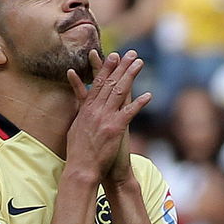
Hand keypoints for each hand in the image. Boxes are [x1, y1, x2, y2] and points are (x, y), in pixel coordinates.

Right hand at [66, 50, 150, 184]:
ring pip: (119, 92)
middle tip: (130, 53)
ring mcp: (105, 118)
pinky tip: (148, 95)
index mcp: (86, 110)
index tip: (113, 56)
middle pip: (109, 83)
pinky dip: (139, 103)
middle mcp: (95, 110)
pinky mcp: (115, 129)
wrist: (81, 169)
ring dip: (130, 76)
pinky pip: (129, 112)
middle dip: (121, 66)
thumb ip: (81, 114)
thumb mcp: (75, 129)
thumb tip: (82, 105)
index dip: (106, 69)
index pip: (96, 84)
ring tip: (139, 63)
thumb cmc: (78, 153)